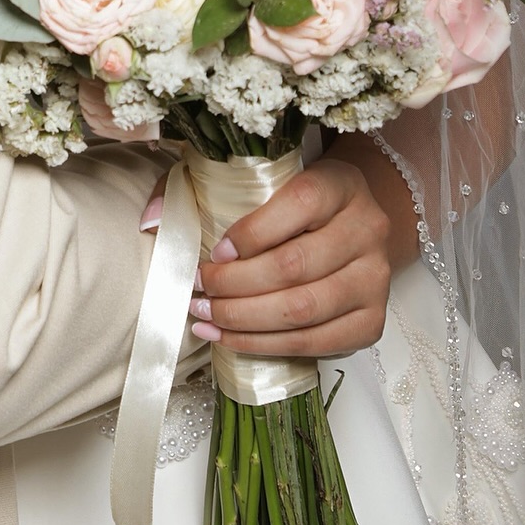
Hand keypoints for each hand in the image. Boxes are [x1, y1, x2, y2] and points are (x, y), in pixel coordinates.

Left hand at [190, 158, 391, 359]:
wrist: (352, 224)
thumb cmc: (290, 201)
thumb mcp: (254, 178)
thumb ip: (196, 188)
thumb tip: (150, 221)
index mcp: (339, 184)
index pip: (297, 205)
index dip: (250, 234)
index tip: (213, 252)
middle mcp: (366, 230)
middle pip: (295, 266)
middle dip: (236, 286)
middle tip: (197, 291)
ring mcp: (375, 279)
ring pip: (305, 310)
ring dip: (245, 321)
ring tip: (205, 317)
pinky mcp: (373, 321)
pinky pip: (318, 342)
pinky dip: (267, 346)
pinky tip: (231, 338)